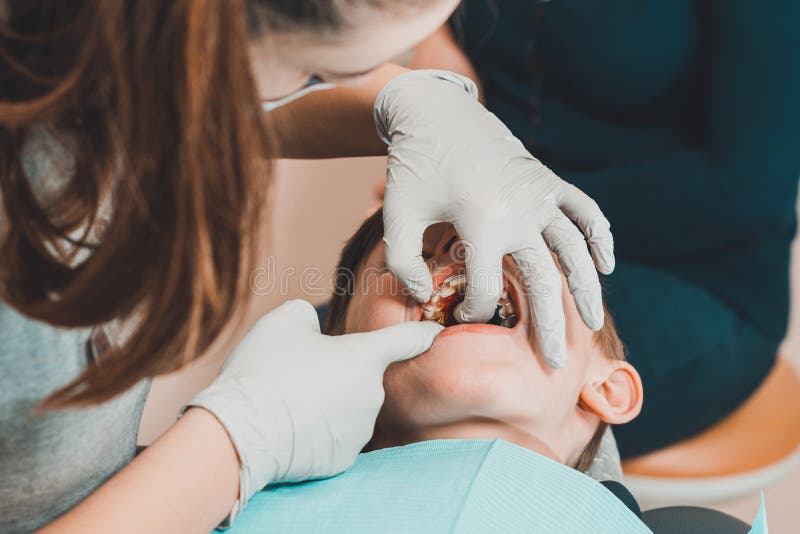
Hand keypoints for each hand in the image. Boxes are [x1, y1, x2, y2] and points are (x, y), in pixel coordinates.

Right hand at [187, 299, 441, 519]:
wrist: (239, 432)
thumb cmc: (263, 370)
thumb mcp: (283, 321)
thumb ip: (310, 314)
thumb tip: (314, 328)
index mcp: (364, 356)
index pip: (407, 340)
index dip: (423, 333)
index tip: (435, 334)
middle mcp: (372, 394)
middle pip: (364, 377)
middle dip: (342, 373)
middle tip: (301, 374)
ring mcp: (360, 430)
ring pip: (351, 408)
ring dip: (331, 403)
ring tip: (291, 401)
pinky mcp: (344, 459)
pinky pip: (338, 437)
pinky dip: (321, 431)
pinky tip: (293, 427)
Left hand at [374, 70, 613, 367]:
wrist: (436, 113)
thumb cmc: (413, 166)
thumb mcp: (396, 213)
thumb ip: (401, 261)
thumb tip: (427, 295)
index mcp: (479, 220)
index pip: (488, 286)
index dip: (474, 310)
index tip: (463, 318)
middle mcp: (518, 209)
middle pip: (543, 279)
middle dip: (549, 327)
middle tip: (556, 366)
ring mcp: (538, 193)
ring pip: (574, 249)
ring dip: (586, 289)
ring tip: (591, 324)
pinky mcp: (547, 179)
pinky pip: (584, 209)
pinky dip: (599, 235)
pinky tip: (606, 264)